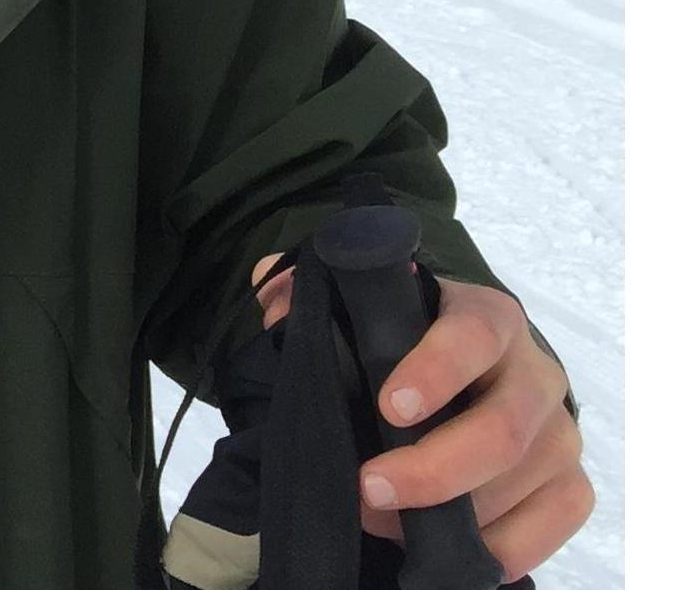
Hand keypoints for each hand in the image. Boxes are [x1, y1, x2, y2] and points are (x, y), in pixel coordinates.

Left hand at [251, 258, 592, 578]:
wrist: (465, 376)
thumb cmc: (403, 342)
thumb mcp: (359, 309)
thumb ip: (311, 297)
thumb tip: (277, 303)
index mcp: (484, 315)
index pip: (470, 335)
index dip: (435, 370)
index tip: (388, 407)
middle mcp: (535, 371)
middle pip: (502, 428)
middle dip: (434, 468)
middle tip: (370, 488)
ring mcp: (560, 431)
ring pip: (524, 481)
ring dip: (455, 515)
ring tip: (385, 521)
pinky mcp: (571, 482)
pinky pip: (555, 522)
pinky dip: (504, 545)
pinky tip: (450, 552)